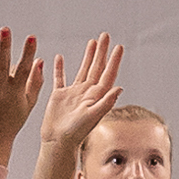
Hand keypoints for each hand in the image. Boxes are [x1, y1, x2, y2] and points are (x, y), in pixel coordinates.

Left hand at [0, 27, 43, 164]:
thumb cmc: (11, 123)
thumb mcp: (27, 105)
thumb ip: (35, 83)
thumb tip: (41, 62)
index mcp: (15, 92)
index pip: (24, 69)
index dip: (28, 53)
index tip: (32, 37)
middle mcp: (0, 92)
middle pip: (3, 65)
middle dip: (4, 47)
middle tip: (5, 30)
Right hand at [43, 32, 126, 150]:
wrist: (58, 143)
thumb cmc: (76, 133)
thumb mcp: (93, 116)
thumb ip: (106, 102)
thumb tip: (120, 88)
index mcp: (96, 96)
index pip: (107, 74)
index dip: (114, 60)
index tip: (119, 46)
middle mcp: (87, 93)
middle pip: (97, 67)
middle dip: (101, 51)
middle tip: (105, 35)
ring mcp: (74, 94)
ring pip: (83, 69)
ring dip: (88, 56)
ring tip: (92, 42)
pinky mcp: (60, 96)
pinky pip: (60, 78)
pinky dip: (60, 68)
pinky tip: (60, 57)